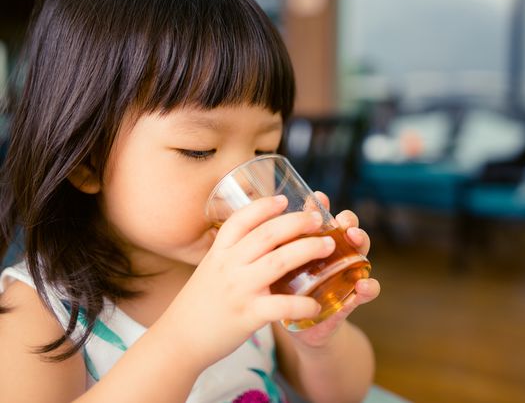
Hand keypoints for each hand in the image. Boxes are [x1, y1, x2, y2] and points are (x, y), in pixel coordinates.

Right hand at [157, 195, 334, 369]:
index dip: (264, 206)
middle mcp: (228, 266)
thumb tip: (263, 234)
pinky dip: (302, 304)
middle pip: (268, 234)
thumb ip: (233, 253)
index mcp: (219, 252)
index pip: (241, 219)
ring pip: (279, 261)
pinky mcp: (248, 315)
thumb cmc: (200, 303)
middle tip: (319, 218)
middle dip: (297, 222)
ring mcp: (238, 289)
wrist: (179, 340)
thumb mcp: (211, 268)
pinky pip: (281, 305)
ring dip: (308, 249)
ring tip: (329, 245)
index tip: (284, 199)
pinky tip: (316, 304)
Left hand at [284, 191, 380, 347]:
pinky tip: (363, 285)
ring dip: (361, 245)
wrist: (296, 327)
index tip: (318, 198)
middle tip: (343, 220)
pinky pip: (364, 293)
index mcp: (319, 244)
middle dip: (349, 222)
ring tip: (355, 239)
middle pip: (349, 232)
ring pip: (361, 255)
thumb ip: (277, 244)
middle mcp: (337, 256)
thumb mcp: (280, 266)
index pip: (326, 219)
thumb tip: (259, 215)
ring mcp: (346, 277)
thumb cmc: (286, 290)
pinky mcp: (349, 301)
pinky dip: (368, 287)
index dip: (323, 207)